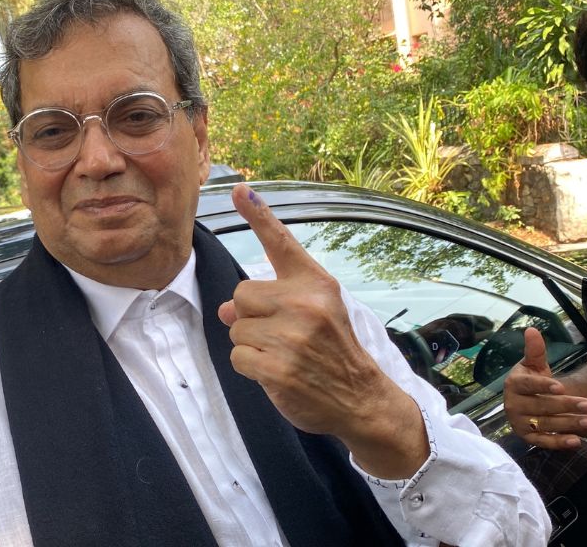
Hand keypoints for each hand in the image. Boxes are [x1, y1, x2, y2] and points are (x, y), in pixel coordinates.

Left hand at [217, 184, 427, 477]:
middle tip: (280, 335)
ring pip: (236, 329)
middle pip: (241, 294)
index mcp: (315, 283)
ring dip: (251, 345)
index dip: (258, 214)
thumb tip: (226, 309)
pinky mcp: (278, 369)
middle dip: (251, 317)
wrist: (360, 398)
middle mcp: (305, 304)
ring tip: (283, 355)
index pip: (281, 242)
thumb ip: (272, 299)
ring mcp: (292, 338)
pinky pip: (238, 357)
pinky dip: (250, 367)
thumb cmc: (332, 348)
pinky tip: (276, 373)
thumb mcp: (315, 311)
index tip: (239, 188)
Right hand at [503, 328, 586, 448]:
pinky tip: (576, 441)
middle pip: (540, 406)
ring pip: (545, 424)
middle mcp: (512, 405)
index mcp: (512, 384)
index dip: (543, 386)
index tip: (562, 386)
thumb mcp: (533, 365)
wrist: (525, 402)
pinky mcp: (527, 438)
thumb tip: (532, 330)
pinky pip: (543, 442)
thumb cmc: (532, 381)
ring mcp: (519, 423)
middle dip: (565, 405)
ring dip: (569, 423)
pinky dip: (559, 443)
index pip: (527, 385)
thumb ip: (535, 350)